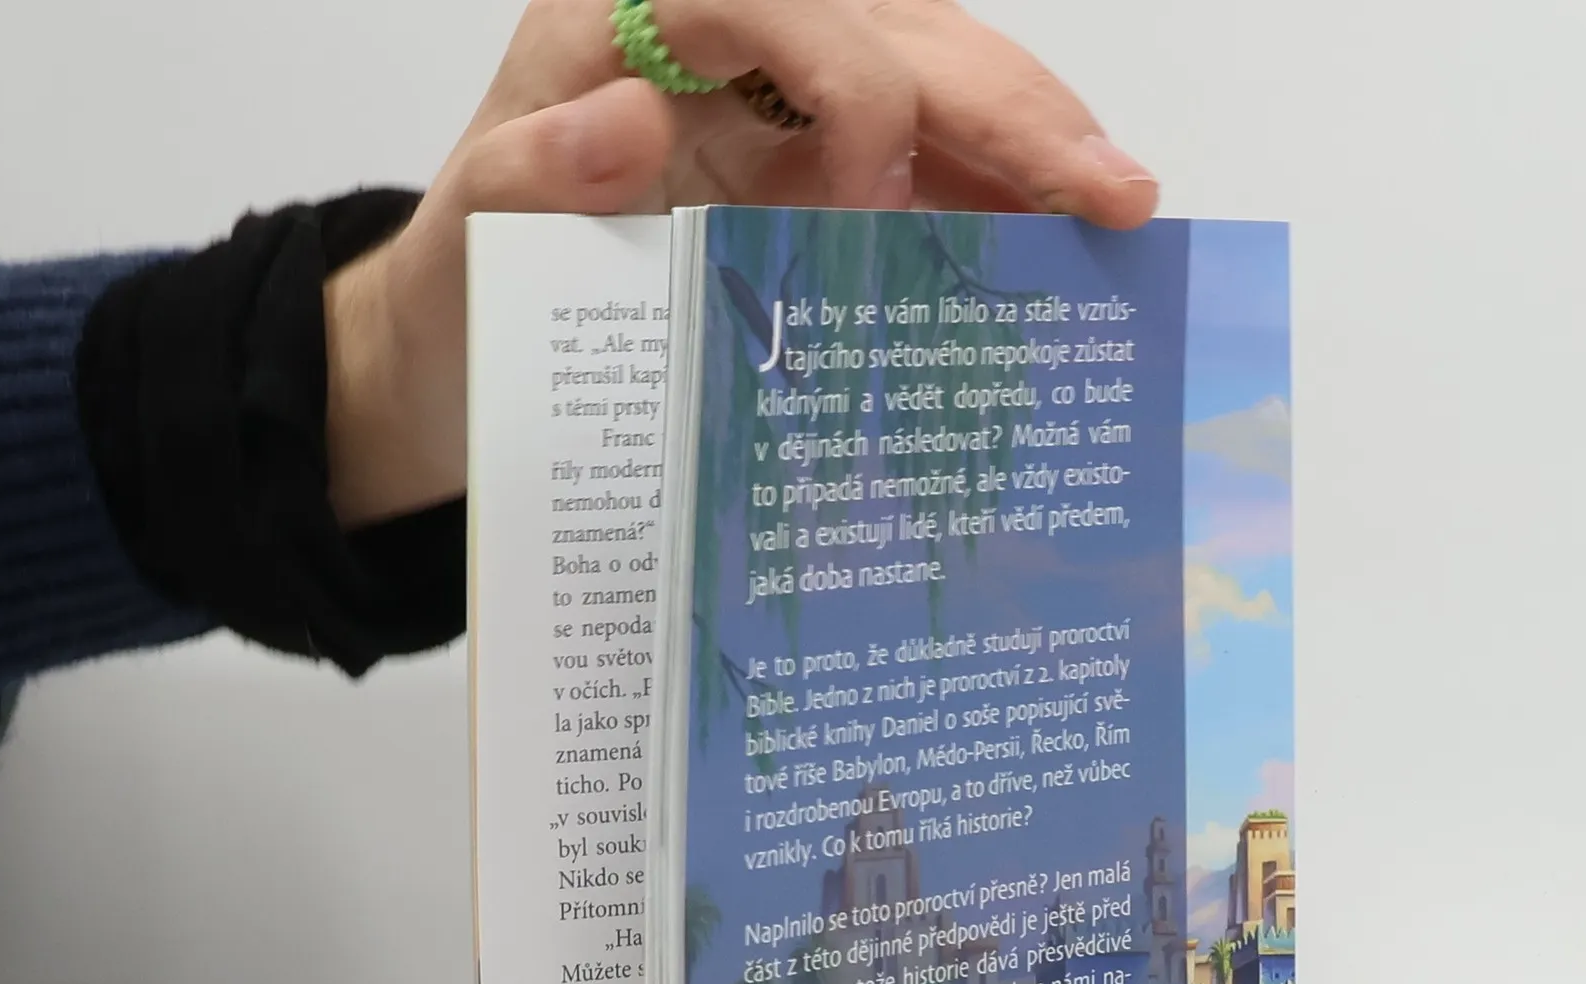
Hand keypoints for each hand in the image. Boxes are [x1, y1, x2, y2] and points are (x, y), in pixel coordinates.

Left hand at [326, 0, 1158, 527]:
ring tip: (1122, 214)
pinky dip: (998, 208)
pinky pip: (926, 168)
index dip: (853, 87)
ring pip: (935, 86)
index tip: (872, 209)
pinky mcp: (815, 175)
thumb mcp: (466, 242)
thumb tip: (624, 120)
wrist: (464, 348)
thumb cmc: (462, 288)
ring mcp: (783, 105)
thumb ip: (528, 179)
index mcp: (637, 19)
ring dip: (1034, 148)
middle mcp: (729, 41)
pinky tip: (1067, 248)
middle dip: (1008, 109)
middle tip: (1109, 193)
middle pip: (895, 32)